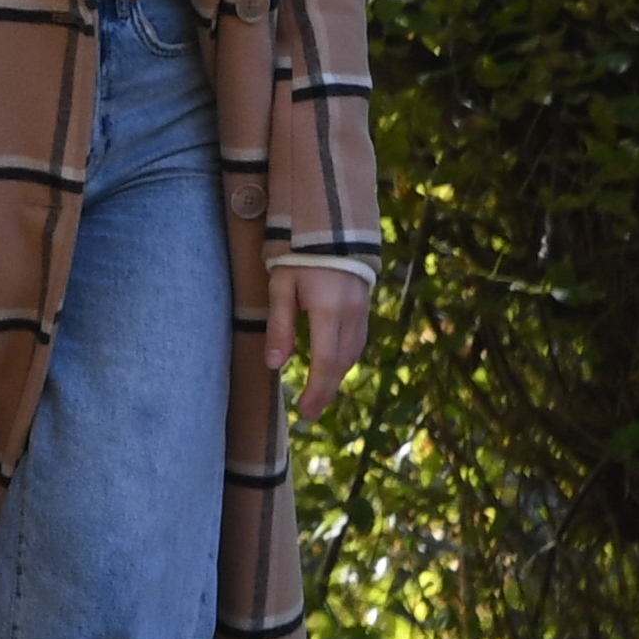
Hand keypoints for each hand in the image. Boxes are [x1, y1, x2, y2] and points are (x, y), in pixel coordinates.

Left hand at [275, 265, 369, 424]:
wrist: (331, 227)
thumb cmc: (298, 255)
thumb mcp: (280, 287)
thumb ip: (279, 326)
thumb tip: (275, 364)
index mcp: (328, 310)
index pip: (325, 361)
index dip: (317, 389)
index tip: (305, 411)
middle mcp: (351, 314)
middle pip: (341, 363)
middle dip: (326, 390)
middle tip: (310, 412)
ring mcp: (362, 310)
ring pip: (352, 353)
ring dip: (336, 376)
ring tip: (319, 394)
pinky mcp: (364, 306)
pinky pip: (357, 341)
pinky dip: (344, 359)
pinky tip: (332, 367)